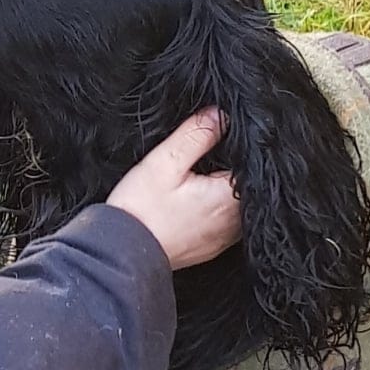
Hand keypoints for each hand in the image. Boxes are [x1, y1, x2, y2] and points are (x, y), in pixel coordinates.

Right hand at [105, 108, 240, 269]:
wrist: (121, 254)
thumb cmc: (141, 211)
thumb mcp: (165, 162)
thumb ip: (196, 135)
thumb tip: (220, 115)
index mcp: (229, 198)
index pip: (248, 164)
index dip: (233, 149)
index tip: (213, 144)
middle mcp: (233, 222)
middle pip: (244, 185)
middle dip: (227, 170)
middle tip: (197, 166)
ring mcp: (223, 239)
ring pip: (235, 205)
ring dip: (220, 193)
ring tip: (194, 185)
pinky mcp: (210, 248)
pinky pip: (222, 223)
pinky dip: (211, 212)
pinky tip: (190, 206)